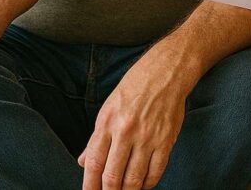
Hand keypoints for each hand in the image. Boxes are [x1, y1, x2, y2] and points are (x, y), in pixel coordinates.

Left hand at [77, 53, 188, 189]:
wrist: (166, 72)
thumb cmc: (135, 87)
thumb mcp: (108, 107)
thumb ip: (97, 138)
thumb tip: (84, 162)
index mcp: (107, 122)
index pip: (94, 163)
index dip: (90, 186)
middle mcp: (125, 131)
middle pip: (112, 176)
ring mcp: (147, 137)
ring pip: (134, 178)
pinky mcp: (166, 140)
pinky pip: (155, 172)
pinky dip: (147, 184)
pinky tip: (142, 185)